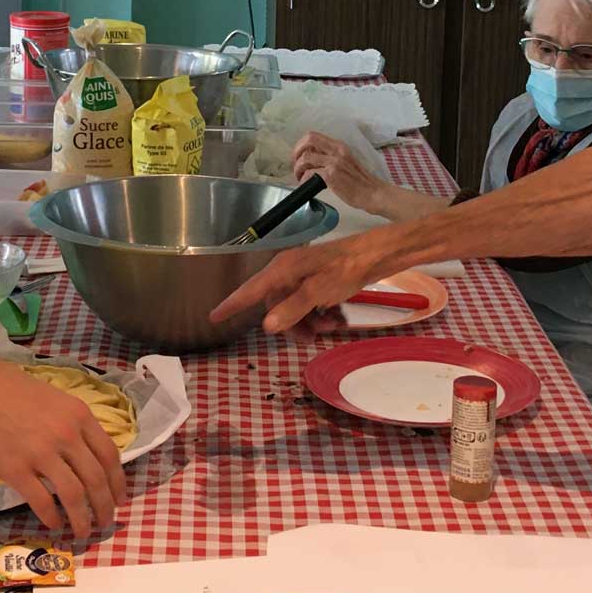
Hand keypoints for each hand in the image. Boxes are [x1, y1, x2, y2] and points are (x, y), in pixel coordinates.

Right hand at [0, 362, 127, 536]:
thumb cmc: (9, 389)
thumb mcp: (53, 400)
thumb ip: (71, 425)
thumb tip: (82, 456)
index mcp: (79, 416)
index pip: (110, 456)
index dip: (117, 482)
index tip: (119, 499)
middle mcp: (66, 435)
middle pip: (96, 479)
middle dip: (104, 507)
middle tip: (105, 524)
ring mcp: (41, 453)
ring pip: (74, 495)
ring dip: (82, 519)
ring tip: (82, 532)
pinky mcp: (15, 469)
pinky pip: (41, 501)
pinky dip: (51, 517)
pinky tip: (53, 525)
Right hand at [209, 233, 387, 333]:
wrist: (378, 255)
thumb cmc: (347, 268)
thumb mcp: (319, 291)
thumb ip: (292, 309)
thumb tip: (266, 327)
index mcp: (282, 270)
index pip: (250, 291)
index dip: (231, 304)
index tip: (213, 317)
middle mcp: (289, 272)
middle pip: (276, 307)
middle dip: (292, 325)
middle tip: (313, 338)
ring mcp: (305, 277)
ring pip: (295, 309)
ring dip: (311, 322)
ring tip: (333, 327)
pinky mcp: (320, 282)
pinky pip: (311, 304)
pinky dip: (322, 314)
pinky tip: (339, 319)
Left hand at [291, 131, 392, 214]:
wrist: (373, 193)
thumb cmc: (361, 182)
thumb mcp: (346, 162)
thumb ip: (332, 158)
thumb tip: (314, 161)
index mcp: (340, 146)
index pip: (314, 136)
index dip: (302, 145)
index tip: (300, 157)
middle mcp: (337, 150)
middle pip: (308, 140)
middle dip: (296, 152)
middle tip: (296, 165)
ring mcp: (334, 162)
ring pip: (305, 158)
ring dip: (298, 169)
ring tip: (301, 178)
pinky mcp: (332, 175)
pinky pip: (310, 174)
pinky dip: (304, 180)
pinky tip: (307, 185)